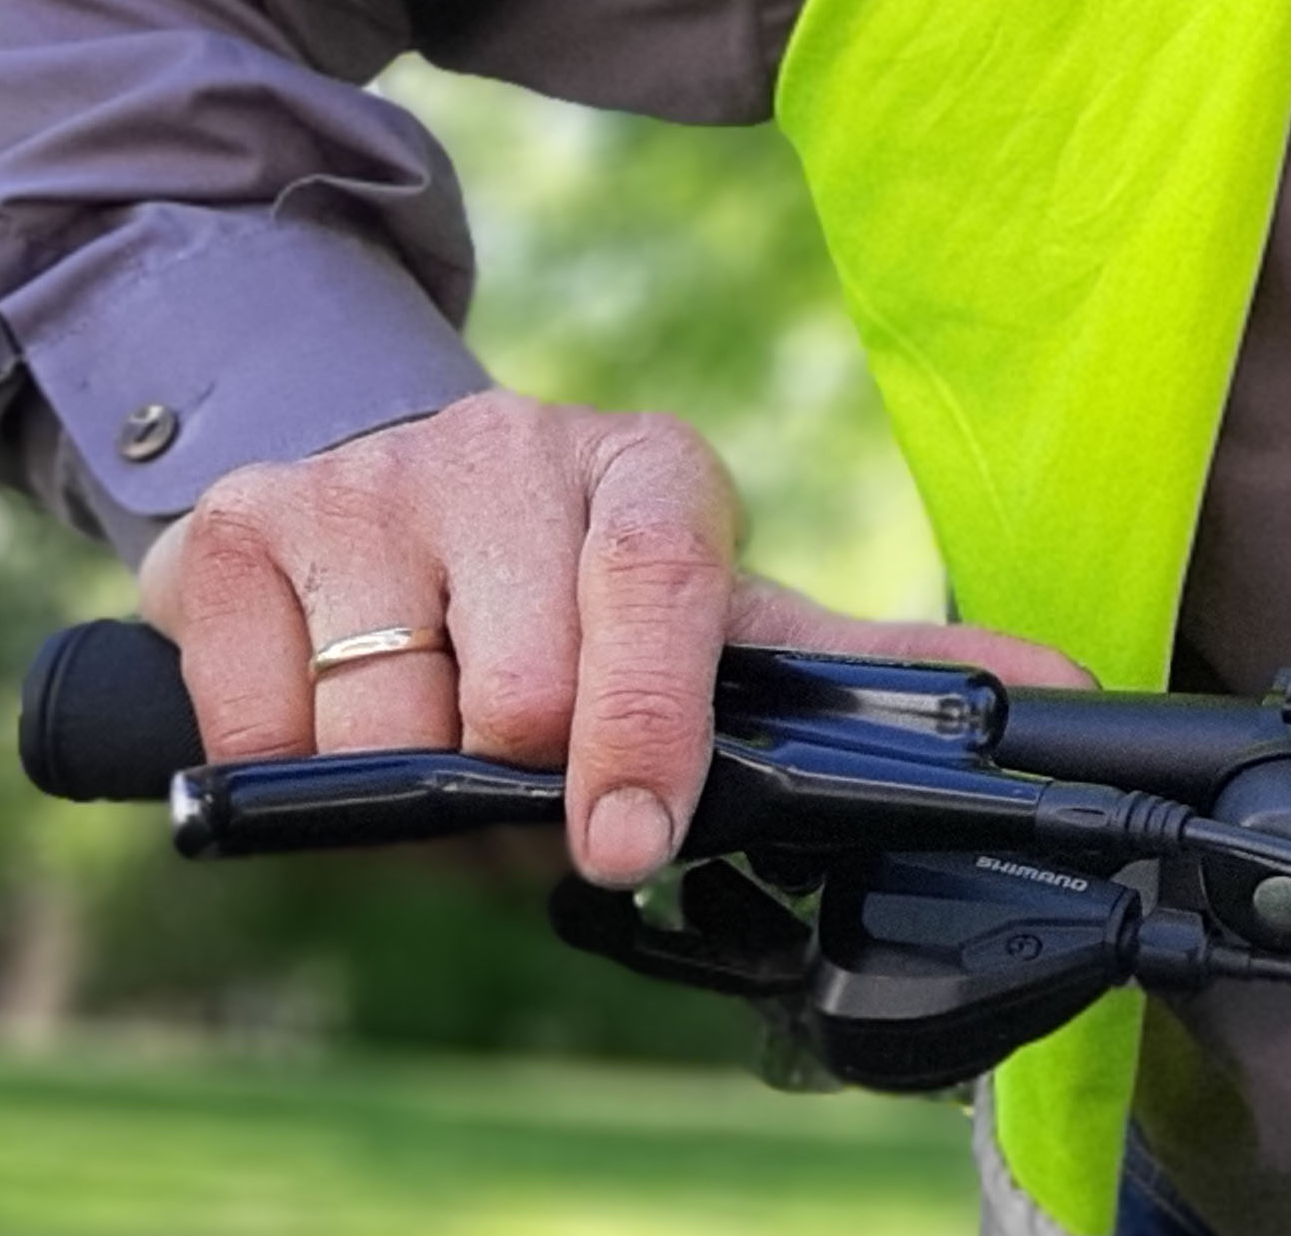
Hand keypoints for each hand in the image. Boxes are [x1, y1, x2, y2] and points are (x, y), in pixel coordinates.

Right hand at [136, 390, 1085, 887]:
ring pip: (377, 717)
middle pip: (512, 690)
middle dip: (516, 784)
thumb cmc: (576, 585)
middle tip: (522, 781)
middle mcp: (501, 450)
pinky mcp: (223, 532)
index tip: (627, 840)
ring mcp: (358, 485)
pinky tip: (322, 709)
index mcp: (645, 472)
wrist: (383, 489)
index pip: (658, 595)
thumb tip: (1066, 687)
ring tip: (430, 738)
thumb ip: (875, 665)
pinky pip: (245, 711)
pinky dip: (276, 756)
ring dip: (401, 781)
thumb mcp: (724, 611)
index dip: (646, 728)